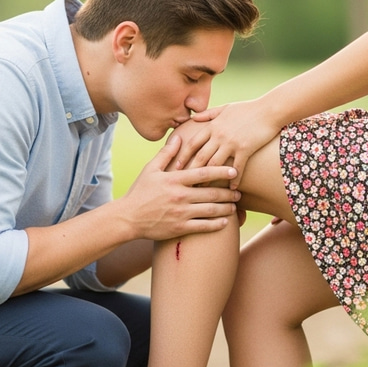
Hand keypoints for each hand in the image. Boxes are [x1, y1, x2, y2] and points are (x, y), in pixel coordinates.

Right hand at [119, 134, 240, 241]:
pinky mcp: (180, 228)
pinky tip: (225, 222)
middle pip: (211, 193)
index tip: (234, 169)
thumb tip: (178, 138)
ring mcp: (181, 213)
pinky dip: (216, 224)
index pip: (203, 173)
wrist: (128, 218)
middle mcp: (180, 196)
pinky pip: (203, 226)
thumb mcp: (150, 169)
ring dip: (225, 208)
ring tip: (234, 206)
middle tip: (239, 192)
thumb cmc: (140, 191)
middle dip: (228, 192)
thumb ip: (166, 154)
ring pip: (210, 210)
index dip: (221, 171)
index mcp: (175, 180)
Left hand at [171, 99, 281, 187]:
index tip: (175, 167)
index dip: (183, 156)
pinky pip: (237, 168)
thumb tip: (194, 118)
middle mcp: (219, 135)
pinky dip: (233, 179)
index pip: (192, 143)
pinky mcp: (245, 149)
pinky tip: (232, 189)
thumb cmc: (247, 108)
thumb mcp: (225, 108)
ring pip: (215, 164)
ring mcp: (232, 143)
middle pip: (200, 156)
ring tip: (205, 190)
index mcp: (213, 126)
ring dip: (209, 178)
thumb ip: (208, 114)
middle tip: (184, 184)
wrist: (269, 110)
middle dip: (191, 171)